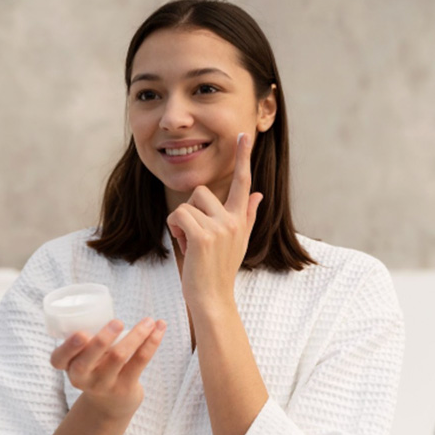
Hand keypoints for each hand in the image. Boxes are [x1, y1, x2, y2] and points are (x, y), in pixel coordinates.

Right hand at [50, 317, 165, 418]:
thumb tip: (106, 306)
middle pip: (88, 360)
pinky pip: (139, 361)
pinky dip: (151, 342)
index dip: (69, 347)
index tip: (82, 334)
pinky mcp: (125, 387)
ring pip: (119, 357)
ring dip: (136, 335)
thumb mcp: (84, 356)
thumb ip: (89, 338)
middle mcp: (82, 378)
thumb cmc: (96, 367)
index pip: (58, 359)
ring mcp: (103, 384)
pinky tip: (159, 328)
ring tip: (148, 320)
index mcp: (68, 366)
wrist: (111, 404)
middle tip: (118, 322)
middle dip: (102, 339)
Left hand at [166, 132, 263, 309]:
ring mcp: (220, 227)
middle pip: (201, 192)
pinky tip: (184, 245)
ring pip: (187, 205)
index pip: (244, 182)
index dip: (243, 157)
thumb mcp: (239, 241)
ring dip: (181, 223)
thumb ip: (249, 215)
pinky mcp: (203, 235)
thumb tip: (259, 194)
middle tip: (194, 236)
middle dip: (190, 211)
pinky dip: (175, 229)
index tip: (244, 134)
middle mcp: (233, 220)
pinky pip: (178, 215)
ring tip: (190, 244)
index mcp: (241, 219)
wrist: (213, 299)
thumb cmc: (220, 271)